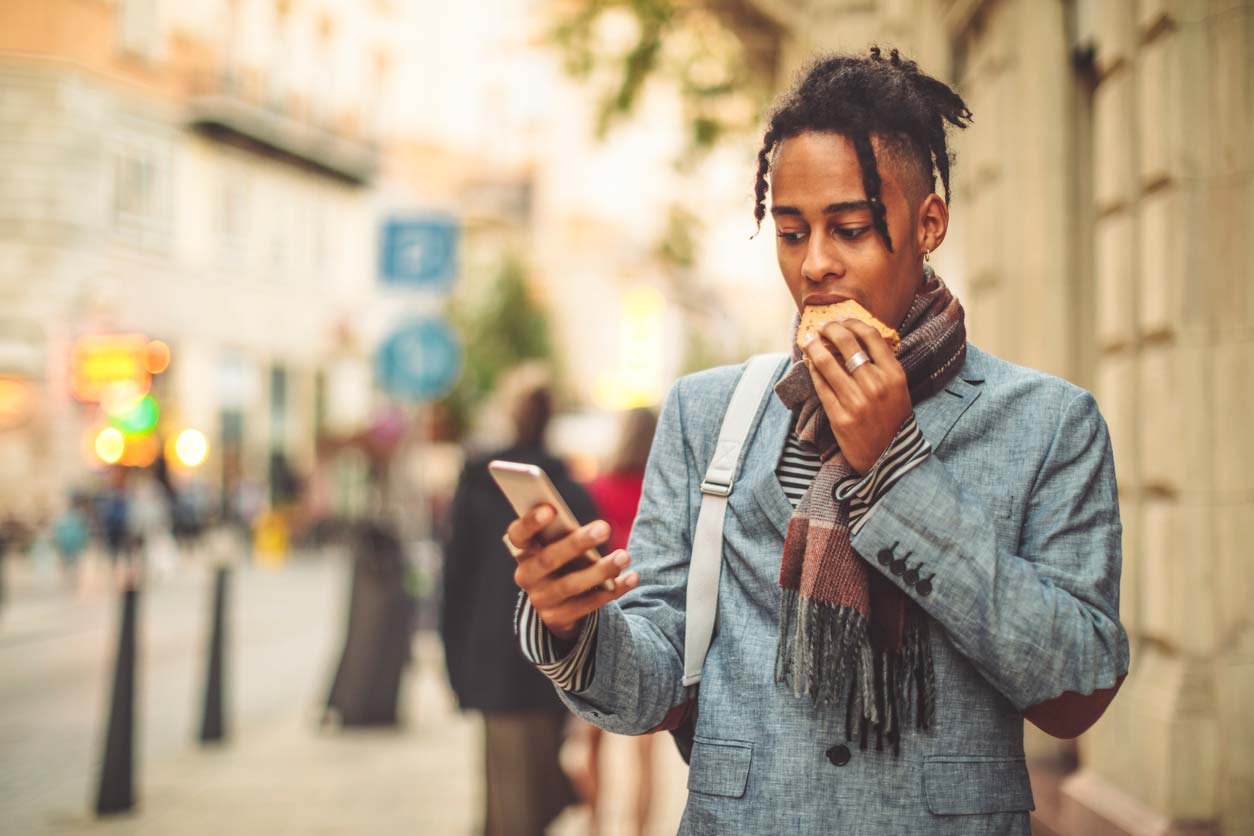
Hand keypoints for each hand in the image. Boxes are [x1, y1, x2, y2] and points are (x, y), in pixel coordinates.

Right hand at [506, 504, 638, 640]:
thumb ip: (562, 532)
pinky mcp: (558, 618)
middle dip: (577, 543)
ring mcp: (541, 600)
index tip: (551, 509)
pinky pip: (588, 605)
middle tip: (604, 528)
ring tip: (624, 556)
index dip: (530, 523)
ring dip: (600, 570)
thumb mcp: (556, 544)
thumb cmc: (562, 558)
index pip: (517, 535)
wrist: (557, 603)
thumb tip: (591, 524)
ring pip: (571, 585)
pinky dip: (613, 590)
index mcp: (522, 551)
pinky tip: (632, 578)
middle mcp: (526, 576)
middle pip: (549, 559)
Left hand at [801, 318, 911, 474]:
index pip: (870, 336)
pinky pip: (820, 385)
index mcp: (894, 375)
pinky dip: (812, 370)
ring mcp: (856, 401)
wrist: (889, 457)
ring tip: (808, 339)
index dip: (852, 323)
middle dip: (830, 329)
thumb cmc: (892, 419)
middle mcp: (876, 385)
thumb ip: (882, 365)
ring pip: (827, 362)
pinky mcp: (839, 416)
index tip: (842, 320)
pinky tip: (810, 363)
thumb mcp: (898, 389)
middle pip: (846, 343)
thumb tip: (855, 338)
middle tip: (822, 326)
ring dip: (813, 346)